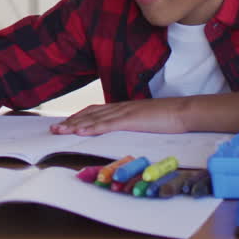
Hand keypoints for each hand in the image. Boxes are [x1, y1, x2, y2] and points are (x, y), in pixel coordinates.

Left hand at [50, 99, 186, 135]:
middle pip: (90, 114)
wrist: (184, 111)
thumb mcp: (145, 121)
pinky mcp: (130, 119)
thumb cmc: (169, 118)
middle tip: (54, 129)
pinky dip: (92, 127)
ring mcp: (124, 112)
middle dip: (71, 122)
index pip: (95, 111)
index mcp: (123, 107)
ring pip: (94, 118)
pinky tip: (81, 132)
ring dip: (75, 125)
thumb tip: (125, 131)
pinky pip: (107, 124)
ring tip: (60, 131)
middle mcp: (120, 107)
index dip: (79, 117)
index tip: (66, 124)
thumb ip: (132, 124)